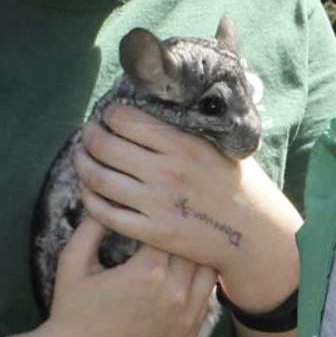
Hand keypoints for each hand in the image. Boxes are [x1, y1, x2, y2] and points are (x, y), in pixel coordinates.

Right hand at [39, 218, 217, 336]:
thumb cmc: (72, 311)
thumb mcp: (73, 261)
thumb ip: (92, 225)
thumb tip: (109, 197)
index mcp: (147, 271)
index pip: (172, 227)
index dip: (165, 215)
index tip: (159, 207)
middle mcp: (174, 293)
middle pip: (196, 247)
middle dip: (184, 234)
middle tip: (175, 221)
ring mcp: (186, 316)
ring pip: (209, 272)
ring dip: (197, 257)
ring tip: (183, 245)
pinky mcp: (189, 334)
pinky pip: (207, 298)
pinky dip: (199, 283)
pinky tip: (185, 274)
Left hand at [78, 105, 301, 309]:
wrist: (254, 235)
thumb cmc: (241, 185)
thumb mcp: (224, 146)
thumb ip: (193, 126)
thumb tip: (167, 101)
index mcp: (183, 144)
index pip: (126, 119)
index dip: (110, 114)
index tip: (108, 115)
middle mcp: (166, 171)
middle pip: (104, 145)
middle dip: (89, 135)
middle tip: (88, 132)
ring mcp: (156, 204)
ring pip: (98, 178)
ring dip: (81, 163)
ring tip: (81, 156)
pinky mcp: (152, 232)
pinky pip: (105, 212)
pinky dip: (89, 198)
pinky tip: (88, 189)